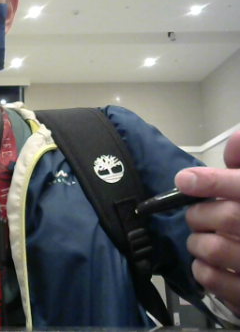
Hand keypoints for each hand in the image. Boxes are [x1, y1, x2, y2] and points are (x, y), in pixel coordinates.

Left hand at [175, 131, 239, 317]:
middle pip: (226, 216)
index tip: (184, 179)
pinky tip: (206, 263)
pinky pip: (212, 279)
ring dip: (197, 242)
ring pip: (213, 248)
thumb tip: (236, 139)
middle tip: (197, 214)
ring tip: (204, 240)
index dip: (214, 182)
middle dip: (199, 213)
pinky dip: (200, 269)